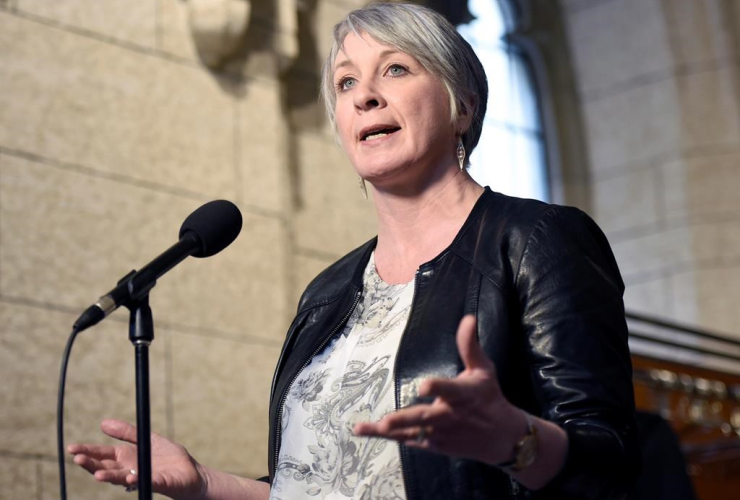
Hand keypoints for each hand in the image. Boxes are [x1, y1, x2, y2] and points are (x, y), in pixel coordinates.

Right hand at [68, 419, 204, 499]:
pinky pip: (146, 482)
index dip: (88, 452)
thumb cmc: (168, 457)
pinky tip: (129, 477)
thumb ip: (127, 432)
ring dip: (110, 476)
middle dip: (91, 464)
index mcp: (126, 458)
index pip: (102, 455)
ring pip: (121, 478)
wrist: (190, 472)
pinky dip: (137, 480)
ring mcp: (142, 478)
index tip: (72, 449)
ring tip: (98, 475)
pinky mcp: (157, 483)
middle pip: (106, 467)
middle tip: (77, 459)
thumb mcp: (146, 439)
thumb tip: (103, 423)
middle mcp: (129, 469)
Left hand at [353, 315, 526, 465]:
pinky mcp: (433, 444)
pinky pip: (408, 440)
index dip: (437, 387)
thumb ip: (470, 346)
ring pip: (411, 432)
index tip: (423, 385)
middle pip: (425, 417)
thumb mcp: (483, 370)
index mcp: (463, 394)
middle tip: (386, 421)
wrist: (502, 438)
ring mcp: (440, 432)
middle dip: (405, 420)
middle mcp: (449, 415)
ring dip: (388, 431)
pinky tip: (366, 431)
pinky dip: (389, 437)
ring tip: (365, 428)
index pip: (449, 389)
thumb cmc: (488, 397)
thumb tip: (468, 318)